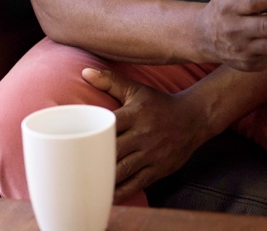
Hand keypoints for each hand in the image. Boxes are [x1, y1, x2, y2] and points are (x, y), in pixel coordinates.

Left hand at [82, 67, 204, 203]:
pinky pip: (136, 184)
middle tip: (71, 169)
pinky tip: (105, 195)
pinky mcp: (160, 168)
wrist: (195, 117)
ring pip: (122, 170)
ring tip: (85, 184)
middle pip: (112, 151)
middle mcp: (144, 133)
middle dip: (92, 161)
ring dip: (103, 179)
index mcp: (136, 113)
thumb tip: (84, 71)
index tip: (70, 145)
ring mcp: (153, 152)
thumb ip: (110, 81)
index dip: (88, 137)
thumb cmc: (159, 104)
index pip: (107, 126)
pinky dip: (119, 192)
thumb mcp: (137, 90)